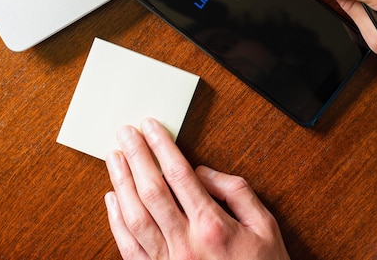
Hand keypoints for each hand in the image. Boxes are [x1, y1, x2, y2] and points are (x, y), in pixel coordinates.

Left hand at [105, 117, 289, 259]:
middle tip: (125, 133)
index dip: (162, 147)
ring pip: (135, 217)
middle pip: (152, 191)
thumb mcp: (265, 226)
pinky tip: (112, 200)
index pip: (179, 175)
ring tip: (114, 158)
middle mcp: (186, 244)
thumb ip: (236, 192)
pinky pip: (129, 249)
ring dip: (121, 183)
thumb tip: (203, 172)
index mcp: (212, 227)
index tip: (151, 128)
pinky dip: (116, 222)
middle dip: (136, 157)